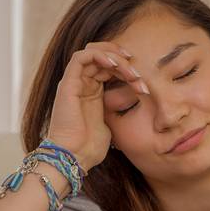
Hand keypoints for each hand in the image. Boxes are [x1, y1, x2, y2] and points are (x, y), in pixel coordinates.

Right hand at [45, 41, 147, 173]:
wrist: (74, 157)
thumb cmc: (90, 147)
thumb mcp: (111, 124)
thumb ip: (117, 109)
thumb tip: (132, 105)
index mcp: (91, 92)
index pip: (107, 67)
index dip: (125, 67)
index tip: (142, 80)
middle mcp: (81, 84)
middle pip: (102, 57)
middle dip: (124, 63)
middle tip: (138, 77)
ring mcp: (73, 83)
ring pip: (94, 53)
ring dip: (115, 58)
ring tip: (130, 71)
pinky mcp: (67, 84)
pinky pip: (81, 57)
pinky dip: (99, 55)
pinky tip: (114, 65)